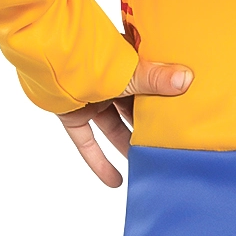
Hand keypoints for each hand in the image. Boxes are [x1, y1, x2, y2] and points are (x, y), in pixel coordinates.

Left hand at [58, 57, 192, 187]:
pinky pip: (87, 143)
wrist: (47, 55)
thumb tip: (187, 79)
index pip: (150, 84)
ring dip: (128, 146)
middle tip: (169, 145)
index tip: (183, 115)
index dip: (165, 99)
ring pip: (113, 127)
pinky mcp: (73, 116)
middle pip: (133, 109)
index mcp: (125, 64)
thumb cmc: (90, 56)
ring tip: (149, 165)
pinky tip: (115, 181)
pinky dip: (98, 161)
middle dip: (149, 127)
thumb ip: (156, 80)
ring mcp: (90, 99)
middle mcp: (109, 81)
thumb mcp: (129, 72)